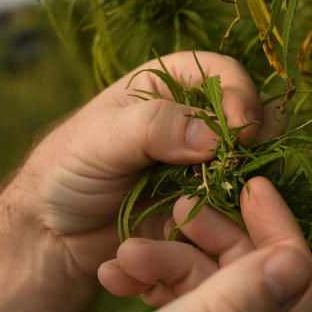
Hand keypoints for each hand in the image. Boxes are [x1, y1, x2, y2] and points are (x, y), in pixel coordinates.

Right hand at [0, 177, 311, 311]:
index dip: (281, 234)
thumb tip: (296, 262)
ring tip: (122, 255)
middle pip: (255, 288)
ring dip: (173, 259)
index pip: (298, 298)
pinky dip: (154, 282)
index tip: (249, 184)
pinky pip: (182, 311)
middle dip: (213, 242)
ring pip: (214, 292)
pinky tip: (115, 272)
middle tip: (174, 211)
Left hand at [12, 51, 286, 281]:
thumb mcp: (101, 139)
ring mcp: (208, 164)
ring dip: (249, 180)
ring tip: (230, 199)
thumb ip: (154, 128)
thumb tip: (213, 137)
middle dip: (255, 141)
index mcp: (171, 83)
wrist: (55, 236)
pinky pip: (242, 204)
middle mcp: (198, 119)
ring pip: (257, 161)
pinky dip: (239, 213)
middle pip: (254, 116)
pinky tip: (220, 225)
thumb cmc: (66, 171)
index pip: (226, 75)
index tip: (239, 134)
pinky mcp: (210, 204)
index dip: (240, 98)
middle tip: (242, 167)